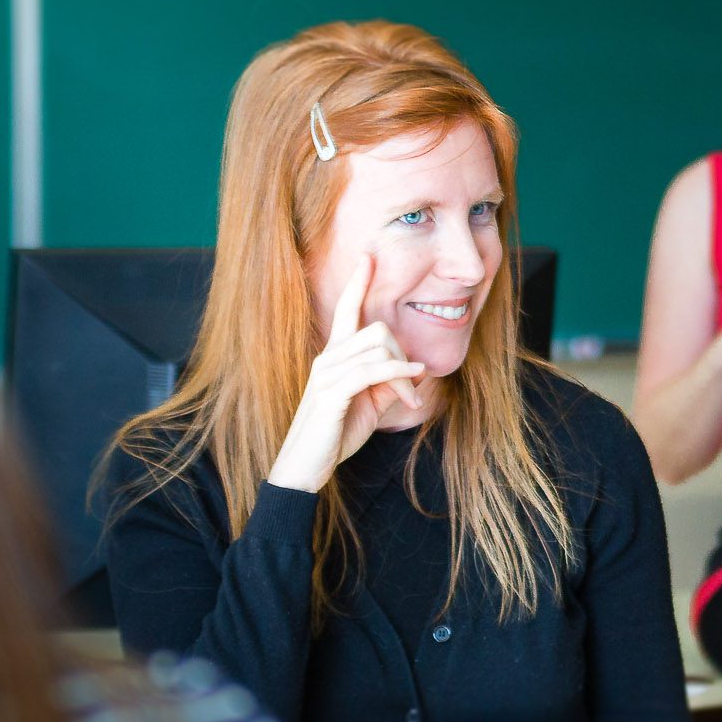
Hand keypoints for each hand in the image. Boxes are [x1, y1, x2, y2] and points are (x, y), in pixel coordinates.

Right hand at [267, 254, 426, 492]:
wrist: (306, 465)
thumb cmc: (337, 432)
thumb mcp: (370, 403)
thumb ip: (388, 381)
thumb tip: (415, 369)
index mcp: (335, 356)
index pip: (347, 309)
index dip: (358, 282)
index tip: (367, 256)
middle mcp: (328, 358)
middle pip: (377, 330)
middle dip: (403, 355)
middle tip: (414, 388)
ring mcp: (327, 374)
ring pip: (377, 348)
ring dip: (404, 374)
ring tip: (410, 400)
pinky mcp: (331, 393)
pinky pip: (372, 370)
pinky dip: (398, 373)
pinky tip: (414, 383)